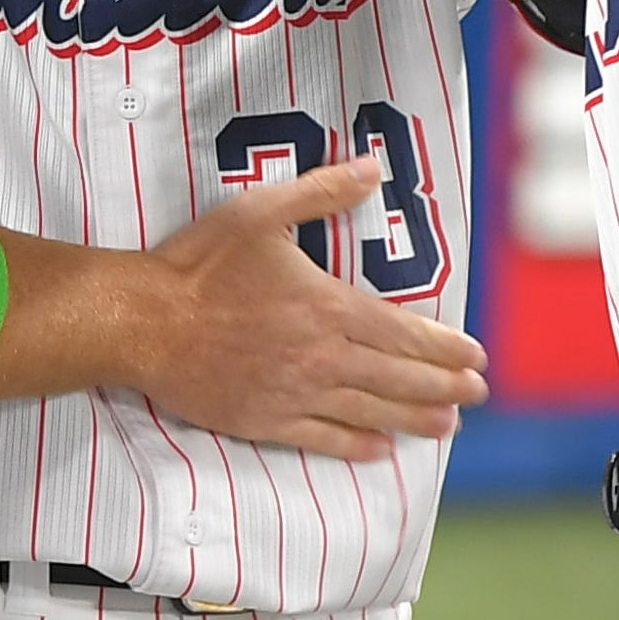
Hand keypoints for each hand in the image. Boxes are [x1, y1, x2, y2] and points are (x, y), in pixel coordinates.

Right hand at [137, 161, 488, 460]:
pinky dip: (357, 446)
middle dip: (444, 386)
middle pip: (397, 377)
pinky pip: (323, 440)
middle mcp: (320, 356)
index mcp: (326, 306)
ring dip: (414, 418)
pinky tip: (380, 451)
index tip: (475, 356)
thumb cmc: (198, 264)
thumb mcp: (260, 211)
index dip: (443, 346)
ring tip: (448, 425)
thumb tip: (373, 168)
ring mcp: (295, 394)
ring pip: (370, 412)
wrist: (142, 322)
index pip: (402, 332)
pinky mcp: (265, 421)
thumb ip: (321, 191)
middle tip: (476, 393)